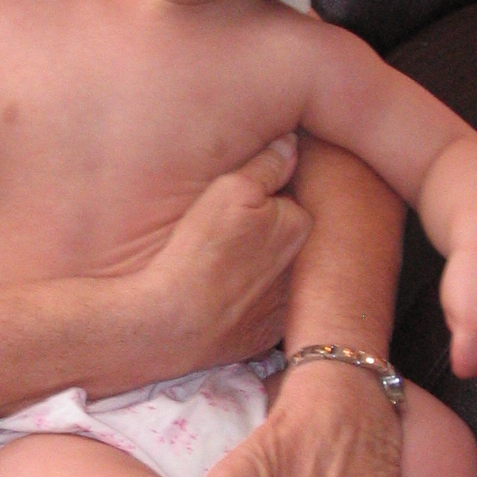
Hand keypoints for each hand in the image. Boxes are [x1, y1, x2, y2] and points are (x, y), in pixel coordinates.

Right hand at [142, 136, 309, 372]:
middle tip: (225, 236)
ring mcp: (287, 305)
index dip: (262, 197)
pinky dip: (247, 303)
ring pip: (276, 273)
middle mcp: (305, 267)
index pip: (289, 199)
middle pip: (286, 237)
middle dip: (267, 232)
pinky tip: (221, 297)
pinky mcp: (265, 334)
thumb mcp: (229, 190)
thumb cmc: (199, 251)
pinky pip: (261, 309)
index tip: (235, 204)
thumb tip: (292, 143)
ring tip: (220, 266)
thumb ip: (267, 164)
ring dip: (259, 268)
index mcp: (302, 224)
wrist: (171, 322)